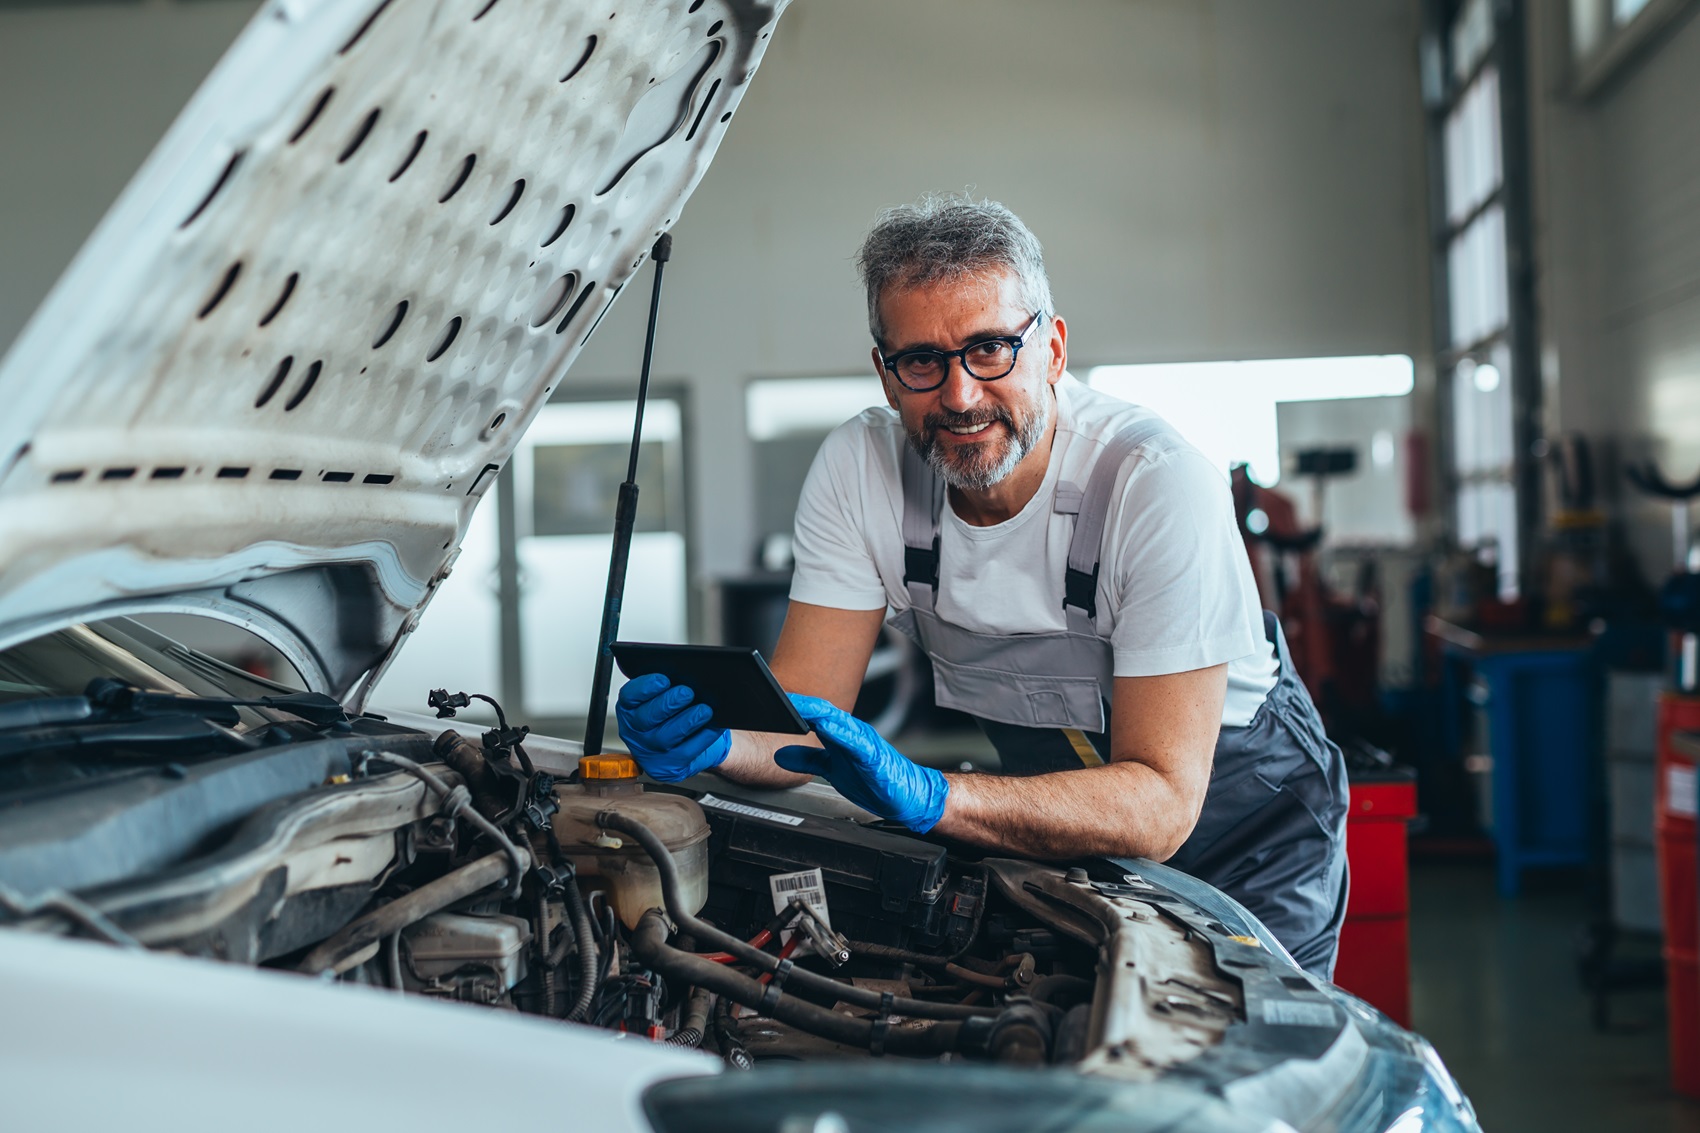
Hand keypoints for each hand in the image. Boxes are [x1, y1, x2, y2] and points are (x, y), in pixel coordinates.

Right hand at [614, 674, 729, 781]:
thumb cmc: (682, 711)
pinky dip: (701, 738)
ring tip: (704, 710)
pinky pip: (684, 753)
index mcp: (630, 709)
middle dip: (668, 704)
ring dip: (686, 721)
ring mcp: (649, 752)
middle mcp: (634, 732)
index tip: (663, 679)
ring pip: (664, 737)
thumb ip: (670, 683)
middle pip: (646, 718)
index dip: (645, 688)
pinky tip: (712, 727)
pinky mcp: (667, 768)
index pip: (629, 697)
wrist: (700, 738)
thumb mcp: (671, 694)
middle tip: (687, 692)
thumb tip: (683, 669)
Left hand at [775, 695, 948, 832]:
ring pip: (838, 720)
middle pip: (823, 711)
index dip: (793, 708)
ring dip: (817, 712)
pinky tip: (827, 728)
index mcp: (841, 734)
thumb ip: (810, 760)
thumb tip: (782, 755)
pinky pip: (855, 741)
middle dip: (800, 704)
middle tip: (777, 697)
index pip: (814, 715)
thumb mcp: (833, 769)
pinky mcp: (873, 755)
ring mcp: (864, 741)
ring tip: (796, 705)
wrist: (907, 794)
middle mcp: (852, 732)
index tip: (770, 702)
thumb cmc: (874, 779)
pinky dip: (840, 732)